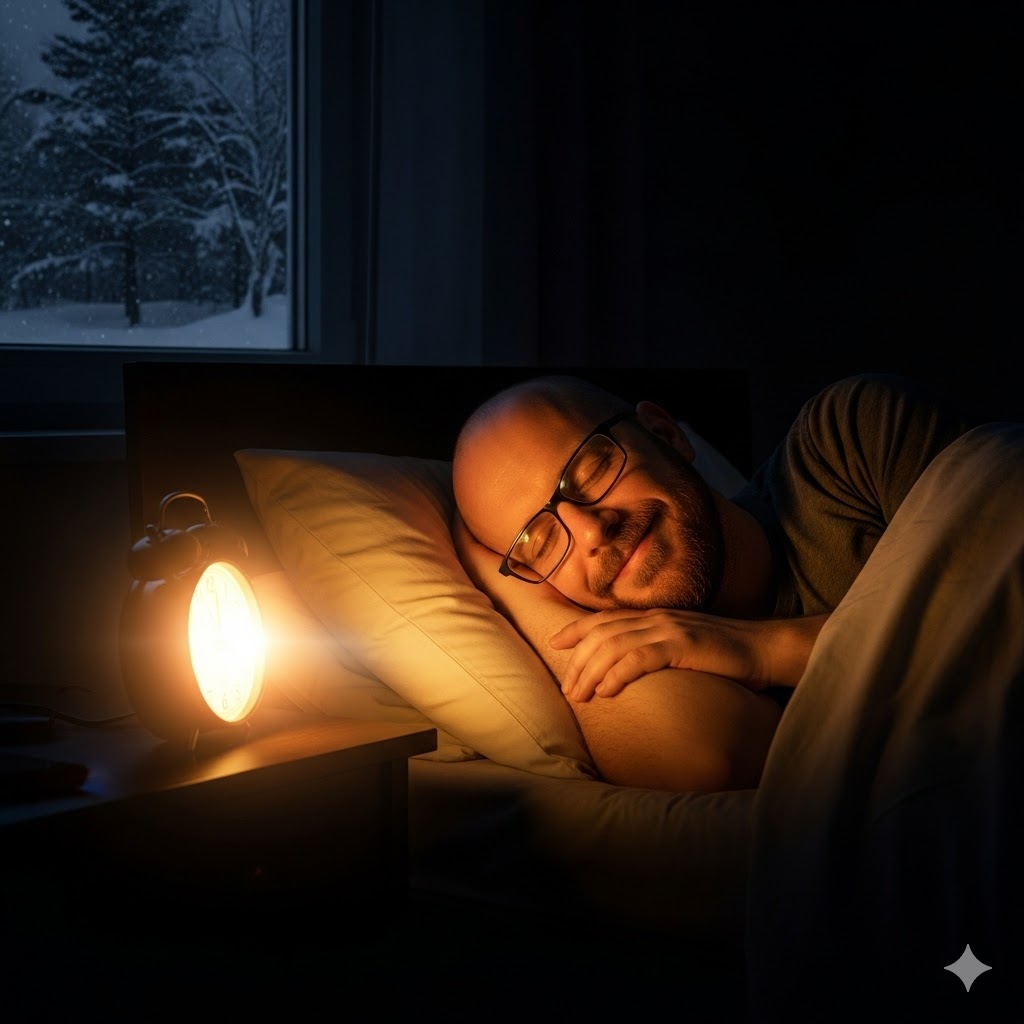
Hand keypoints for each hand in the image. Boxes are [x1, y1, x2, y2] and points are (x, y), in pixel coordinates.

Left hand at [550, 609, 827, 700]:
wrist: (767, 649)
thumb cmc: (728, 656)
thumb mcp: (686, 649)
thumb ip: (659, 652)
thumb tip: (633, 671)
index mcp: (656, 616)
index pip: (606, 618)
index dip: (577, 628)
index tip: (556, 643)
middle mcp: (658, 617)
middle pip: (603, 634)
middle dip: (579, 661)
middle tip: (567, 689)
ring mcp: (669, 629)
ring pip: (614, 646)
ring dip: (591, 672)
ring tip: (579, 695)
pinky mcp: (683, 645)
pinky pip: (639, 658)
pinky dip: (617, 674)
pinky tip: (606, 692)